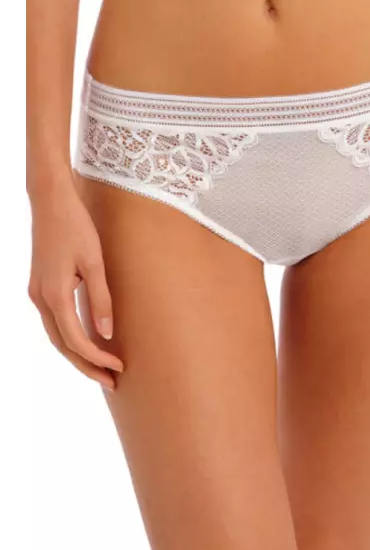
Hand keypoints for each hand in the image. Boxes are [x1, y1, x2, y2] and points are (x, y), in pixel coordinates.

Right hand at [28, 173, 122, 389]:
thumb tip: (106, 334)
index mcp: (55, 295)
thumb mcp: (95, 262)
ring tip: (102, 367)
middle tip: (112, 380)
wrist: (51, 201)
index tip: (119, 368)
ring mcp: (37, 293)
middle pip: (63, 345)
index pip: (76, 341)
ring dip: (77, 354)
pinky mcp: (40, 286)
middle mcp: (40, 299)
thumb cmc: (76, 227)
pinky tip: (87, 340)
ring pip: (56, 336)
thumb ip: (101, 298)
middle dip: (87, 365)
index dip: (97, 358)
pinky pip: (54, 321)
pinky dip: (69, 337)